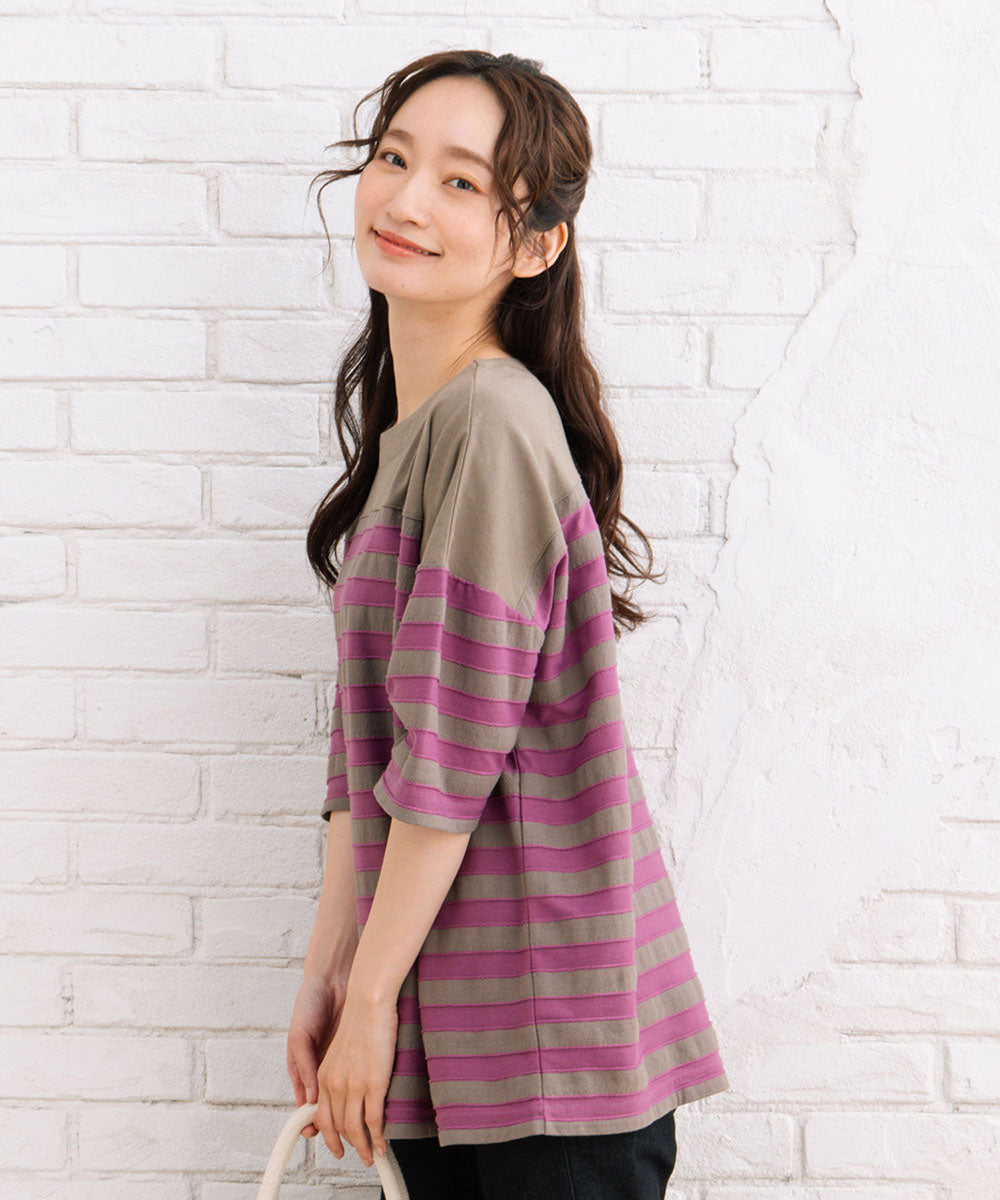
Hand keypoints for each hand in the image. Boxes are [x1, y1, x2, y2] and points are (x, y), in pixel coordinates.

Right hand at [287, 972, 349, 1138]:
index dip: (312, 1121)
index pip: (307, 1103)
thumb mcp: (300, 1036)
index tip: (315, 1135)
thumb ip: (304, 1067)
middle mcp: (322, 1068)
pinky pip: (359, 1076)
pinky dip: (364, 1091)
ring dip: (348, 1114)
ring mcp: (339, 1060)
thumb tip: (312, 1099)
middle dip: (333, 1127)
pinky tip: (371, 1101)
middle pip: (327, 1105)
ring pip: (343, 1096)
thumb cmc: (309, 1004)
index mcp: (304, 1068)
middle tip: (343, 1145)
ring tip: (359, 1132)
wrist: (332, 977)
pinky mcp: (355, 1050)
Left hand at [314, 987, 398, 1167]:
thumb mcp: (343, 1047)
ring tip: (370, 1156)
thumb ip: (342, 1068)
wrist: (368, 1000)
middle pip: (335, 1127)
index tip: (336, 1144)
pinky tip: (382, 1145)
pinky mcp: (372, 1084)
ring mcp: (352, 1085)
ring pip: (353, 1130)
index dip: (327, 1134)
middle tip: (356, 1154)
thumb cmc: (360, 1016)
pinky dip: (377, 1139)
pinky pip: (373, 1122)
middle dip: (344, 1145)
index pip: (321, 1114)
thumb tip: (353, 1082)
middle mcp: (333, 1084)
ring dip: (362, 1148)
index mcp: (324, 1074)